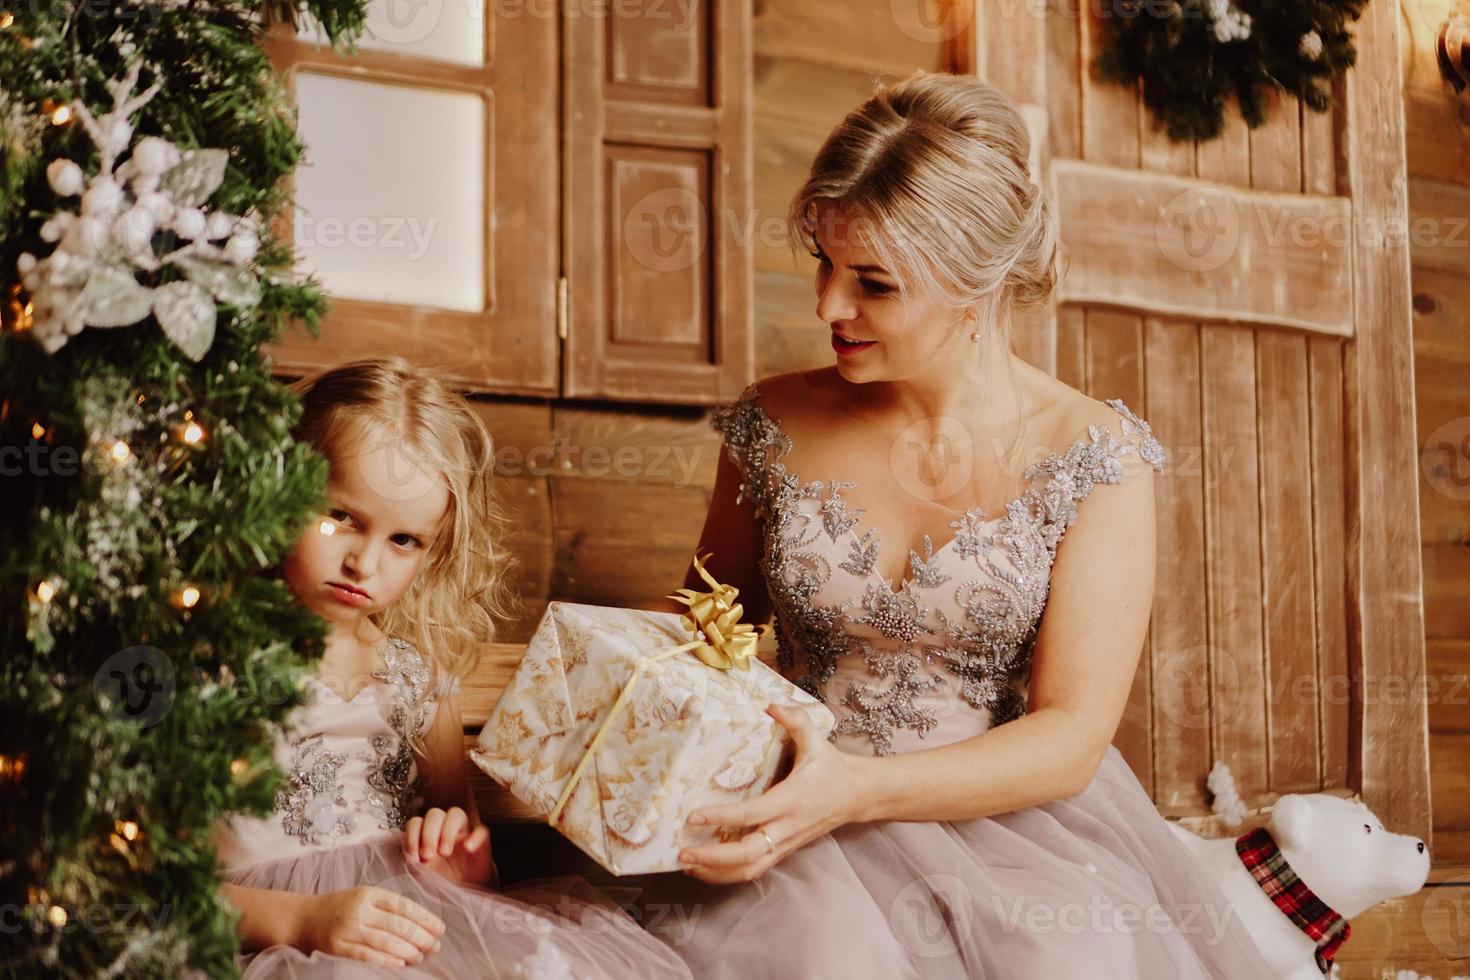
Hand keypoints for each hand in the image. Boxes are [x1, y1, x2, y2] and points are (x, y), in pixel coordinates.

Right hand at [297, 885, 443, 967]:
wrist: (302, 919)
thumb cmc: (341, 908)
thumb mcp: (364, 898)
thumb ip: (388, 907)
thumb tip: (422, 926)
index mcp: (369, 893)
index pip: (404, 906)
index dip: (425, 918)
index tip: (440, 929)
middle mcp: (359, 909)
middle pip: (397, 924)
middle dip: (421, 936)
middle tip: (435, 946)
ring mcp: (347, 929)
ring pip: (384, 941)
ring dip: (407, 950)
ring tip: (421, 956)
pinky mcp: (336, 948)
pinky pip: (365, 955)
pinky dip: (385, 961)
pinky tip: (401, 964)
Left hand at [405, 806, 498, 888]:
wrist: (464, 892)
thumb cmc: (441, 880)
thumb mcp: (422, 873)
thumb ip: (413, 862)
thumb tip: (406, 856)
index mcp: (427, 834)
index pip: (416, 821)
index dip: (412, 836)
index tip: (413, 857)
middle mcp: (444, 828)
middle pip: (434, 814)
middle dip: (428, 834)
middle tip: (428, 855)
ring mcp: (464, 832)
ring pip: (456, 814)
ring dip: (447, 831)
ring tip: (445, 852)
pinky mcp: (482, 841)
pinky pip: (481, 830)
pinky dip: (474, 837)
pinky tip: (468, 848)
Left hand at [677, 703, 868, 883]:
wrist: (858, 795)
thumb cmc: (832, 767)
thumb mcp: (817, 740)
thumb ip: (796, 721)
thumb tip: (771, 706)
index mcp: (791, 800)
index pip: (751, 814)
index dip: (721, 817)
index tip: (693, 816)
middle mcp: (787, 827)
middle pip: (747, 854)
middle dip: (712, 858)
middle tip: (682, 852)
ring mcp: (786, 843)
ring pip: (750, 869)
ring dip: (717, 872)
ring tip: (688, 864)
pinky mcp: (785, 851)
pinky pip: (755, 869)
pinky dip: (729, 873)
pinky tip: (707, 867)